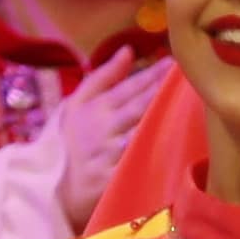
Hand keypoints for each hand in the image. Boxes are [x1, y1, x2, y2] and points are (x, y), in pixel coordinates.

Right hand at [46, 54, 170, 227]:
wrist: (53, 187)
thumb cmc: (69, 142)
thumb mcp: (75, 104)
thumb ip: (102, 77)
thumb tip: (128, 50)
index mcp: (95, 108)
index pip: (128, 87)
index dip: (151, 75)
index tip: (173, 63)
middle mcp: (103, 129)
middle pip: (138, 107)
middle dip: (161, 92)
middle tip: (185, 77)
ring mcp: (109, 154)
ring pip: (140, 133)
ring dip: (162, 120)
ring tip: (186, 106)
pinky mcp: (114, 178)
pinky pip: (138, 164)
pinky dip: (154, 154)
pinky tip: (175, 145)